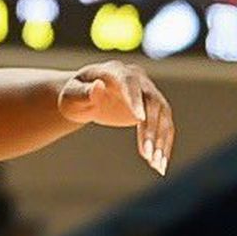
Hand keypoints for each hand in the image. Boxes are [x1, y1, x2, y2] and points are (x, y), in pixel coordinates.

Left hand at [59, 60, 173, 173]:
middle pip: (151, 102)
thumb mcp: (71, 96)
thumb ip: (82, 93)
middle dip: (150, 129)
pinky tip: (159, 164)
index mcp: (115, 71)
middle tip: (146, 154)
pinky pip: (165, 126)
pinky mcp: (155, 109)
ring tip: (156, 165)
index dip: (134, 100)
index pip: (129, 83)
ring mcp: (148, 93)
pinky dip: (164, 145)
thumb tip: (98, 86)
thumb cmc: (74, 97)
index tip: (138, 119)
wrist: (85, 99)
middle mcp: (137, 78)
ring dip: (161, 141)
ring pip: (163, 116)